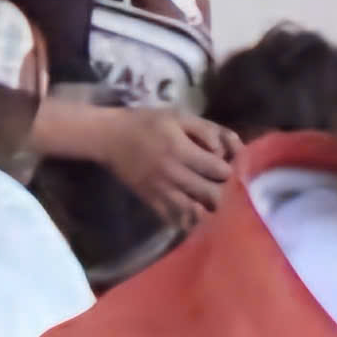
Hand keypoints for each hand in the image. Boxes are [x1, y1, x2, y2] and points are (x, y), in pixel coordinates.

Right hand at [100, 107, 237, 227]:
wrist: (108, 137)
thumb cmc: (146, 123)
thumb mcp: (178, 116)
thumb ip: (207, 130)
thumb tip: (225, 150)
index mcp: (181, 151)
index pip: (220, 171)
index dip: (228, 169)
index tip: (224, 166)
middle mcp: (174, 175)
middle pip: (213, 195)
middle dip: (223, 191)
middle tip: (220, 185)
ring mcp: (162, 192)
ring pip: (197, 213)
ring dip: (208, 208)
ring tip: (210, 199)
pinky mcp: (151, 202)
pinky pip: (176, 220)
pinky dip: (189, 219)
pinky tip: (194, 211)